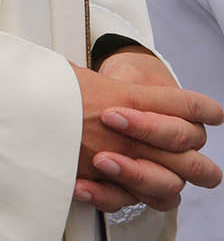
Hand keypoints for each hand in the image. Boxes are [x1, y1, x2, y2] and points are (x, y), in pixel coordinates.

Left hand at [72, 53, 222, 212]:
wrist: (100, 99)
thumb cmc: (121, 85)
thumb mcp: (126, 75)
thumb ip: (130, 81)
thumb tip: (109, 80)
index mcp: (188, 119)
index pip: (194, 115)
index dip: (160, 113)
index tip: (111, 111)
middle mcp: (183, 151)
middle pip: (189, 159)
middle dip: (150, 138)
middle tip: (110, 122)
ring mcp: (163, 174)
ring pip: (168, 188)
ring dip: (135, 174)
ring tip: (101, 160)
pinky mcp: (136, 189)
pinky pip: (130, 202)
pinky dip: (106, 196)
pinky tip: (83, 186)